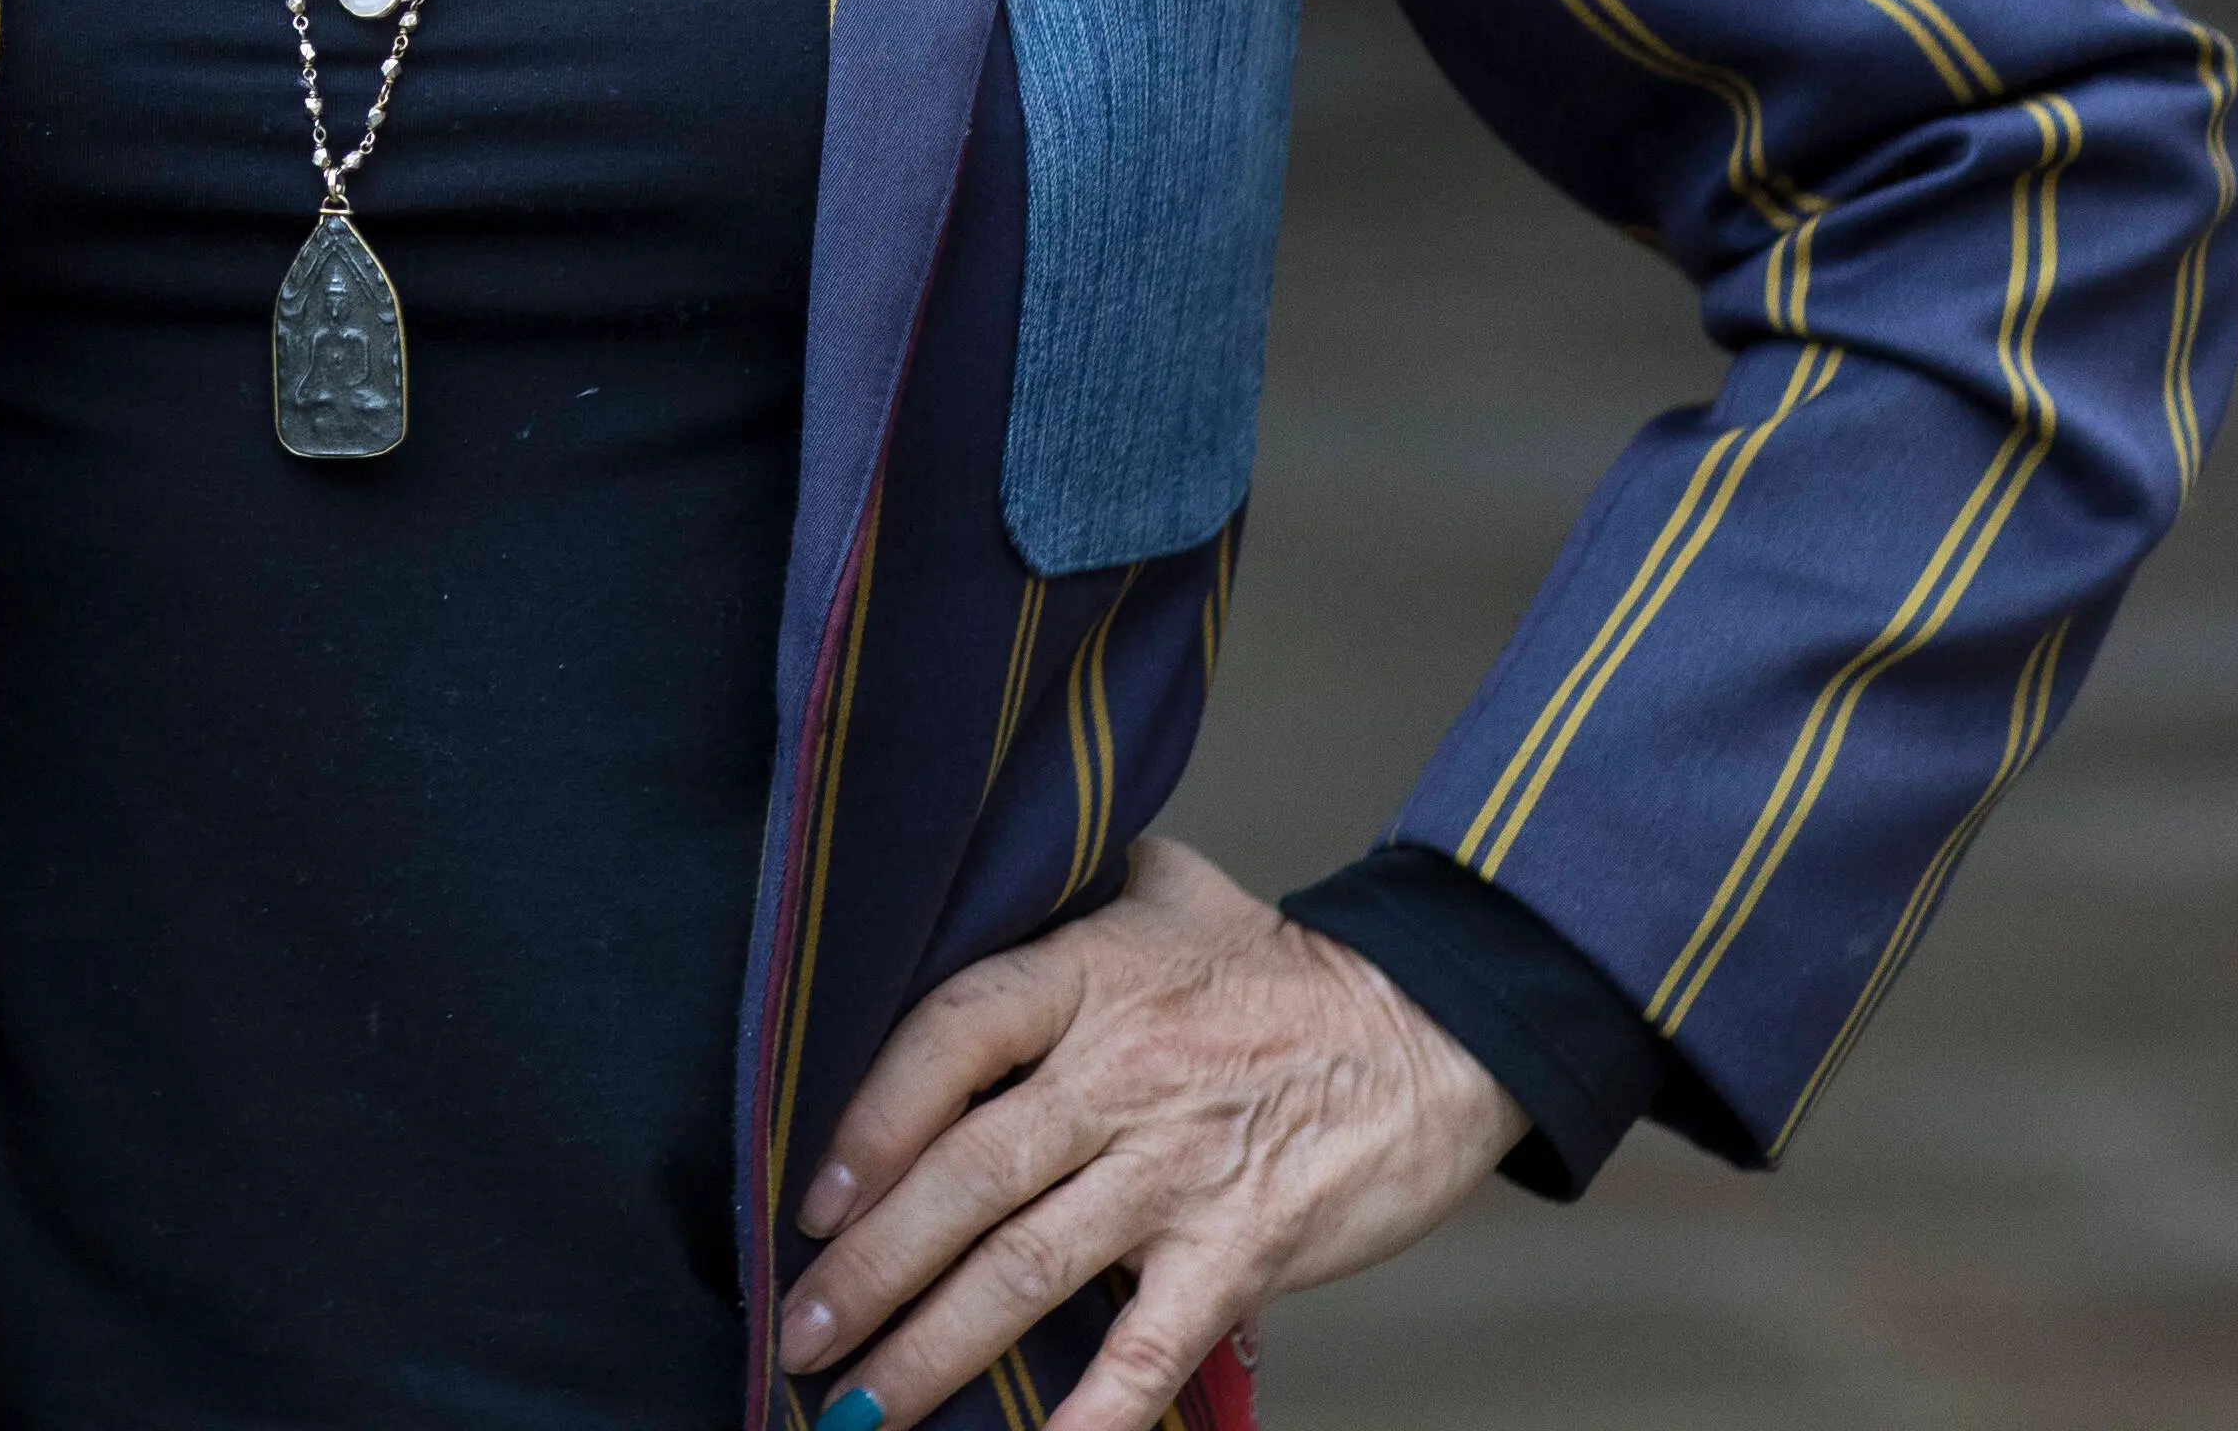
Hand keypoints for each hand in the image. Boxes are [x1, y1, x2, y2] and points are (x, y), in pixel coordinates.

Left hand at [774, 837, 1513, 1430]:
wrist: (1443, 1025)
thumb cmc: (1286, 968)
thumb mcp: (1168, 889)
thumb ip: (1069, 886)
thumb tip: (983, 862)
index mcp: (1084, 981)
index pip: (945, 1040)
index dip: (870, 1119)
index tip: (814, 1199)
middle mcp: (1118, 1077)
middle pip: (966, 1178)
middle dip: (869, 1271)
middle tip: (794, 1332)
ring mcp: (1179, 1170)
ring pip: (1030, 1271)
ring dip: (934, 1349)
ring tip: (858, 1407)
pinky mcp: (1245, 1246)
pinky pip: (1151, 1344)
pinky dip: (1094, 1411)